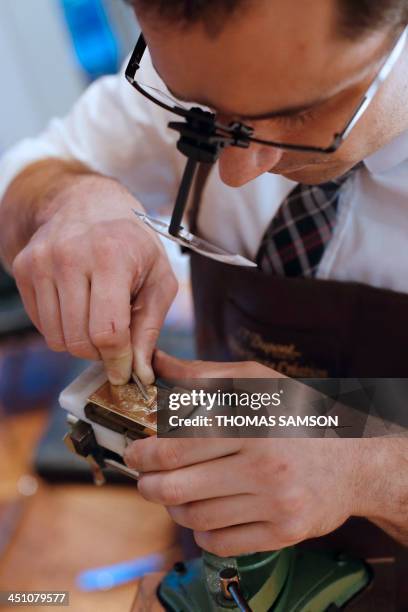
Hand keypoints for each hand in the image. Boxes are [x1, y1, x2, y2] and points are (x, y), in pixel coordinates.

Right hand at [12, 176, 176, 383]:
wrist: (88, 204)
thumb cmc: (132, 243)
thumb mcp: (159, 279)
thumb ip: (150, 327)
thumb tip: (139, 373)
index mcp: (111, 257)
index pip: (108, 330)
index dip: (118, 360)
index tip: (124, 371)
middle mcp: (70, 257)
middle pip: (79, 340)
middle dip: (100, 352)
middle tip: (115, 340)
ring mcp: (41, 262)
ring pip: (57, 338)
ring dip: (80, 342)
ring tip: (97, 319)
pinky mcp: (24, 268)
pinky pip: (41, 325)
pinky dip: (62, 328)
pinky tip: (78, 307)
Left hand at [124, 352, 365, 556]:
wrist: (353, 459)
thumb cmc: (297, 413)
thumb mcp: (256, 381)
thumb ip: (203, 375)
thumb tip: (158, 363)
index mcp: (252, 424)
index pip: (177, 447)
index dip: (144, 453)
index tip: (135, 452)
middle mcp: (265, 467)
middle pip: (178, 487)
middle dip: (148, 483)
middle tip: (143, 476)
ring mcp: (276, 504)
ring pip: (196, 518)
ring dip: (173, 507)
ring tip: (172, 492)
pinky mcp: (284, 533)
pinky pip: (222, 543)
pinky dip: (201, 532)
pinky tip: (203, 515)